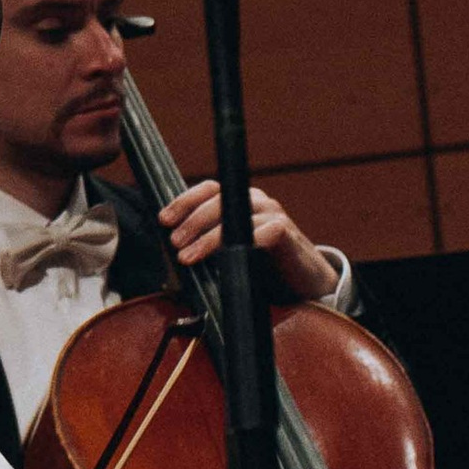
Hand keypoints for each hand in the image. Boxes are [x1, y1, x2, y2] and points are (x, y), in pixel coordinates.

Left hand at [160, 178, 341, 304]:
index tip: (164, 219)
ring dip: (210, 238)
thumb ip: (206, 244)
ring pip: (238, 218)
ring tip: (189, 256)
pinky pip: (268, 231)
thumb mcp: (230, 251)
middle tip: (174, 242)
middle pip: (219, 200)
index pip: (209, 190)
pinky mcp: (288, 233)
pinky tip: (232, 255)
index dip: (184, 201)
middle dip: (192, 221)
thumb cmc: (263, 264)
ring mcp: (273, 215)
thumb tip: (171, 250)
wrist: (304, 279)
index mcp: (240, 201)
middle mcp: (256, 201)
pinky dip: (249, 241)